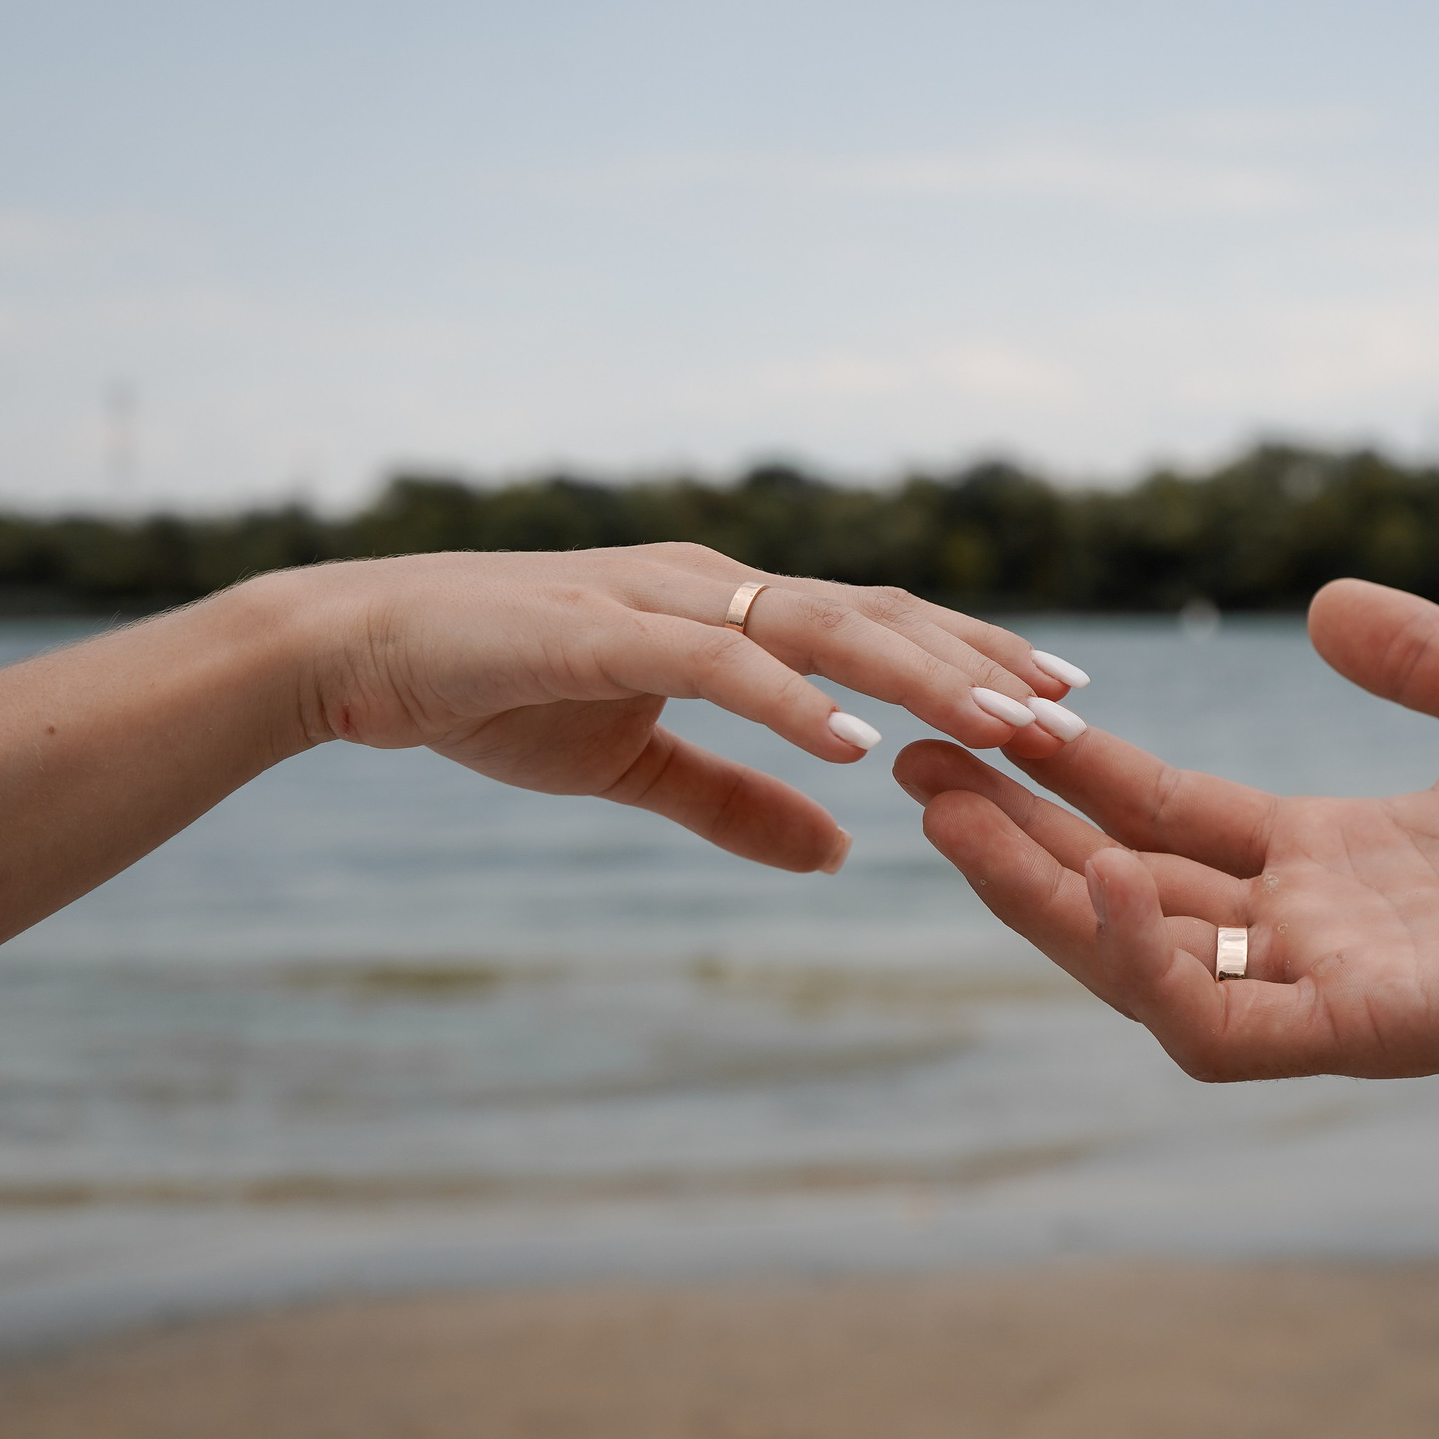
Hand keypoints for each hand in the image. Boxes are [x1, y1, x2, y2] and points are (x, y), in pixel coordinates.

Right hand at [261, 545, 1086, 873]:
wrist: (364, 652)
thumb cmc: (497, 691)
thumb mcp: (637, 763)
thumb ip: (739, 801)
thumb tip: (839, 850)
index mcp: (732, 613)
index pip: (881, 629)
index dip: (971, 660)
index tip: (1058, 703)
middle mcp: (717, 588)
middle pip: (880, 618)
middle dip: (980, 665)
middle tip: (1074, 714)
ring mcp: (665, 600)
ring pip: (823, 628)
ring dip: (920, 676)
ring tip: (1004, 723)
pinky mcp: (605, 630)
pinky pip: (721, 663)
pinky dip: (791, 701)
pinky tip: (853, 746)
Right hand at [895, 579, 1438, 1084]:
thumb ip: (1425, 666)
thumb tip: (1325, 605)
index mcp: (1342, 862)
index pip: (1169, 820)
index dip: (1070, 778)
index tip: (982, 714)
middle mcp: (1322, 932)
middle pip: (1125, 892)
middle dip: (1017, 839)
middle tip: (916, 758)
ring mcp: (1344, 988)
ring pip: (1142, 967)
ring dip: (1042, 899)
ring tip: (954, 812)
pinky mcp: (1383, 1030)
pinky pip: (1224, 1027)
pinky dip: (1150, 967)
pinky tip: (1101, 881)